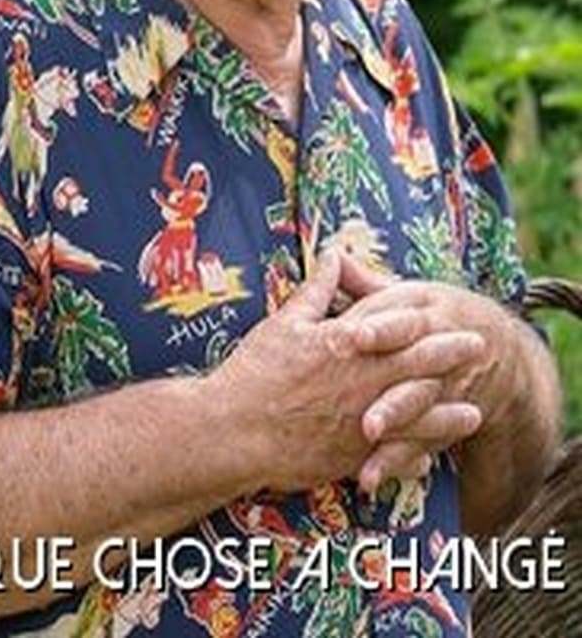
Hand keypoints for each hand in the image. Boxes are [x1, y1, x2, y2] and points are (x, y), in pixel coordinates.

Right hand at [206, 250, 485, 493]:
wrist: (234, 430)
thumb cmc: (255, 371)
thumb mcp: (286, 321)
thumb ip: (318, 290)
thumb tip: (335, 255)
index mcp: (349, 345)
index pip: (403, 329)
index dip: (431, 323)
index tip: (451, 315)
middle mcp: (364, 383)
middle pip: (422, 368)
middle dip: (453, 358)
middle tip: (479, 350)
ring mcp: (362, 423)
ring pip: (419, 418)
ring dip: (449, 416)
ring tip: (474, 414)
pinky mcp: (352, 456)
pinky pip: (394, 457)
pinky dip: (414, 456)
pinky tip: (427, 457)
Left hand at [334, 255, 518, 492]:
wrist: (492, 347)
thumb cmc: (429, 315)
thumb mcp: (405, 294)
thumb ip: (364, 282)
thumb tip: (330, 253)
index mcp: (424, 313)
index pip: (402, 320)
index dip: (379, 327)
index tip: (352, 334)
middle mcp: (435, 352)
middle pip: (414, 371)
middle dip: (390, 393)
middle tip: (363, 409)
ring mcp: (441, 390)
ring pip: (419, 409)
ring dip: (395, 425)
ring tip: (368, 437)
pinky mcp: (439, 422)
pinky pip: (419, 443)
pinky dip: (396, 462)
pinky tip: (368, 477)